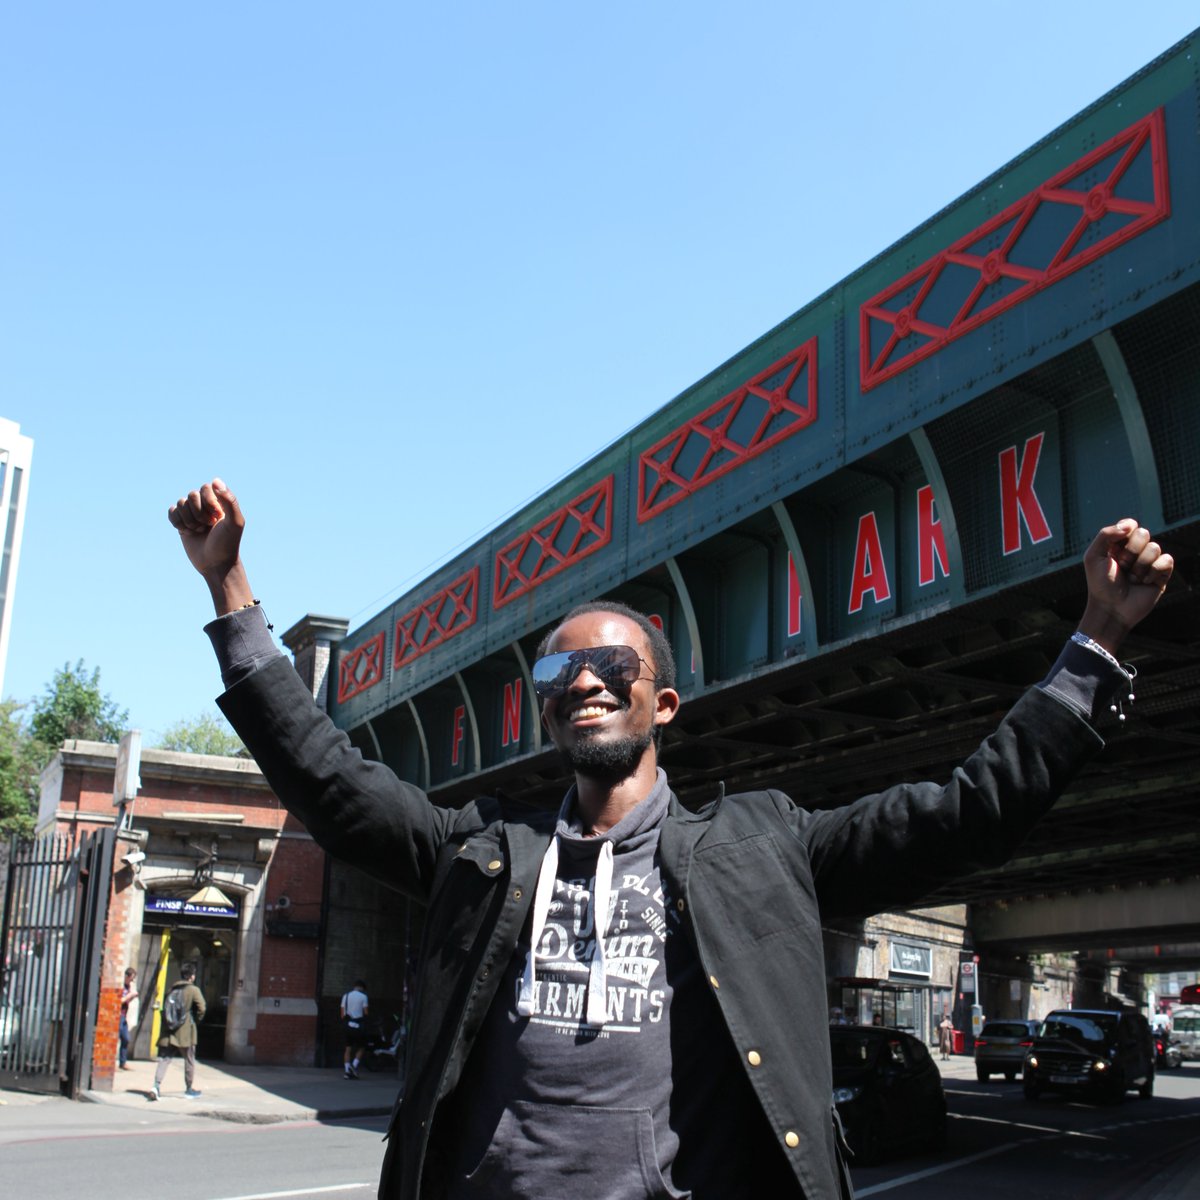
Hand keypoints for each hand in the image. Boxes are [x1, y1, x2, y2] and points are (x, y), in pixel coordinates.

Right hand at [168, 479, 254, 613]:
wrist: (216, 564)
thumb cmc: (228, 543)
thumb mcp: (235, 522)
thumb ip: (229, 500)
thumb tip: (215, 480)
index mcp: (219, 501)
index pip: (205, 488)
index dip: (208, 503)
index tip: (217, 517)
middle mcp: (205, 504)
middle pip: (191, 495)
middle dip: (198, 513)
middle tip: (208, 526)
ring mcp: (192, 513)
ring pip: (180, 503)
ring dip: (189, 520)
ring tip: (199, 531)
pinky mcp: (181, 522)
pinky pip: (171, 512)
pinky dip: (177, 522)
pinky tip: (187, 532)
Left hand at [1077, 519, 1173, 653]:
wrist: (1111, 609)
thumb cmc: (1100, 584)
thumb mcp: (1093, 556)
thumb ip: (1105, 534)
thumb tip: (1130, 526)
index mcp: (1118, 544)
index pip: (1130, 525)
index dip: (1126, 531)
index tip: (1116, 546)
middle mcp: (1135, 551)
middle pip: (1143, 533)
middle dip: (1130, 551)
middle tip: (1121, 567)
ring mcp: (1149, 562)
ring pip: (1155, 548)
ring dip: (1140, 565)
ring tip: (1132, 578)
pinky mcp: (1161, 574)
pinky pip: (1167, 560)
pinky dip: (1153, 571)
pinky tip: (1144, 582)